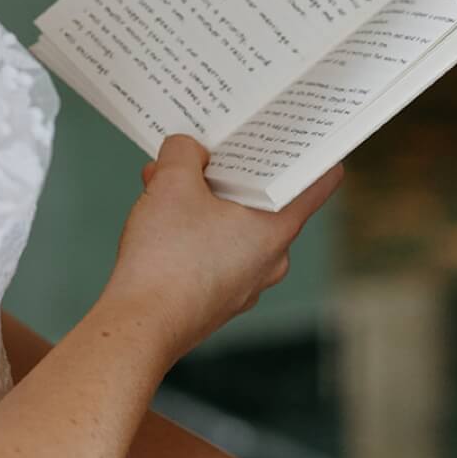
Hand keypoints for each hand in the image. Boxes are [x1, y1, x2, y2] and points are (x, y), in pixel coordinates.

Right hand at [104, 136, 340, 358]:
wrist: (138, 326)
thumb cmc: (165, 259)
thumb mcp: (172, 183)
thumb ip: (184, 152)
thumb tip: (187, 150)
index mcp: (277, 229)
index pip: (318, 182)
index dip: (310, 151)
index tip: (301, 131)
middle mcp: (271, 260)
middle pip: (263, 200)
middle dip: (228, 172)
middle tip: (201, 152)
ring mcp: (245, 283)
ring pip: (232, 226)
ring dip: (201, 200)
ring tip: (162, 183)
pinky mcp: (217, 298)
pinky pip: (213, 252)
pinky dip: (191, 231)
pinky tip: (158, 219)